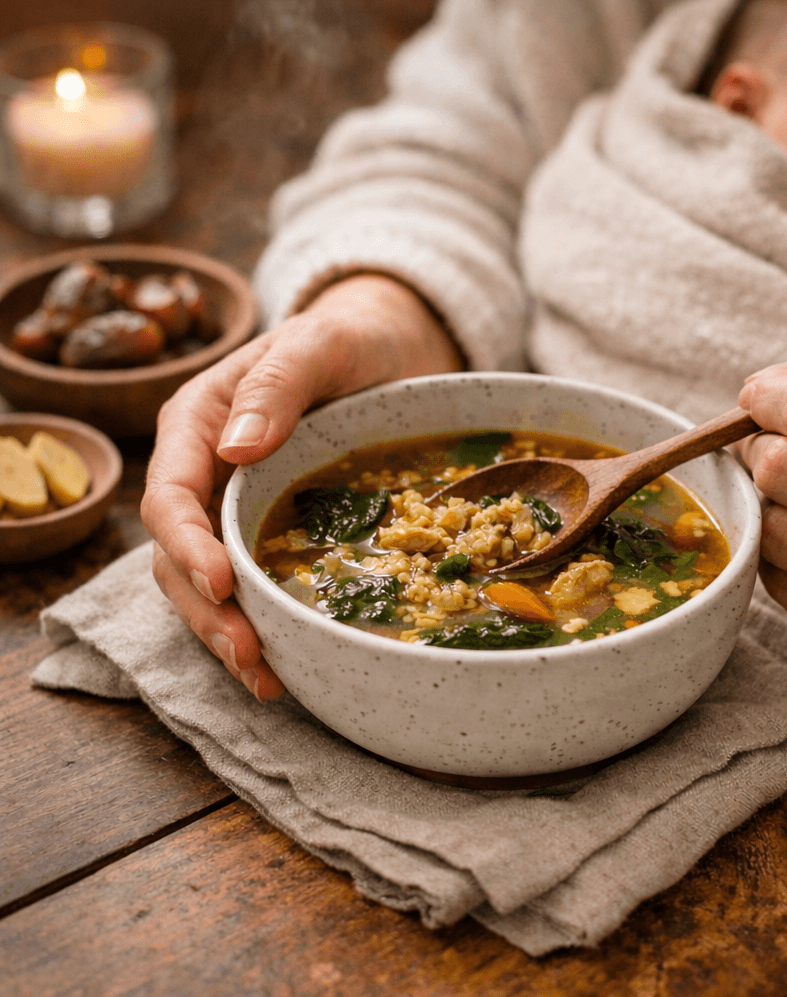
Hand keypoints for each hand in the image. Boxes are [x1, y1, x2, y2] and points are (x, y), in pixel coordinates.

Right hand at [142, 274, 464, 699]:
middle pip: (178, 553)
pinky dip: (259, 625)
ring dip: (226, 632)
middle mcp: (207, 472)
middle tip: (249, 653)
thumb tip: (236, 448)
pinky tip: (283, 664)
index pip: (172, 493)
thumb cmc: (350, 337)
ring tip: (265, 676)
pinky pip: (250, 585)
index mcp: (201, 422)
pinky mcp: (271, 529)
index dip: (189, 544)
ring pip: (206, 582)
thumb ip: (276, 387)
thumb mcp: (319, 344)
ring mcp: (237, 505)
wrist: (387, 347)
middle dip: (207, 608)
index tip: (223, 582)